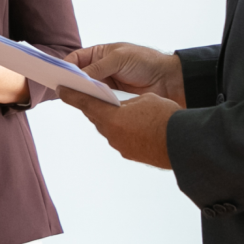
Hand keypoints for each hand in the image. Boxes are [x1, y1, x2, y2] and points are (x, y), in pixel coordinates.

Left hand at [59, 89, 180, 168]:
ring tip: (122, 112)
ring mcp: (121, 145)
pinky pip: (122, 138)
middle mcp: (112, 133)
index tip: (61, 90)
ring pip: (110, 129)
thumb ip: (128, 103)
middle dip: (96, 107)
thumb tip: (126, 109)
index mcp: (111, 117)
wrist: (181, 144)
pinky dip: (125, 131)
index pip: (86, 103)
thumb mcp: (145, 99)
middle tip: (94, 97)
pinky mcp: (130, 153)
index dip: (72, 95)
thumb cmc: (164, 117)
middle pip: (97, 117)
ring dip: (113, 120)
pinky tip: (135, 126)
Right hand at [67, 42, 183, 104]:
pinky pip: (97, 101)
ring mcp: (106, 85)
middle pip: (78, 77)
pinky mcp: (112, 99)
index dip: (64, 66)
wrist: (168, 80)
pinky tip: (87, 106)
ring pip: (86, 90)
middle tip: (59, 89)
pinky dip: (92, 103)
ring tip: (71, 98)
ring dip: (80, 94)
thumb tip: (79, 77)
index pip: (75, 60)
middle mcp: (99, 69)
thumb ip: (98, 67)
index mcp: (99, 54)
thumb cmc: (145, 62)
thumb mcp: (119, 59)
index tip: (56, 75)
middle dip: (69, 82)